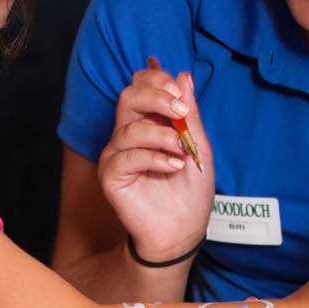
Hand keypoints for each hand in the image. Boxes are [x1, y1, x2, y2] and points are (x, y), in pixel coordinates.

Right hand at [98, 59, 215, 261]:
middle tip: (180, 111)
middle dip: (156, 98)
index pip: (142, 85)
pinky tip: (172, 166)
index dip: (158, 81)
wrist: (182, 231)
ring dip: (161, 136)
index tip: (180, 93)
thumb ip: (189, 115)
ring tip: (182, 152)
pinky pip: (125, 157)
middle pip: (128, 96)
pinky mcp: (110, 176)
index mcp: (149, 122)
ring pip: (129, 129)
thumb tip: (183, 77)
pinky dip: (153, 158)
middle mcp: (129, 134)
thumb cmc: (190, 192)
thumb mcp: (198, 147)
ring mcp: (117, 154)